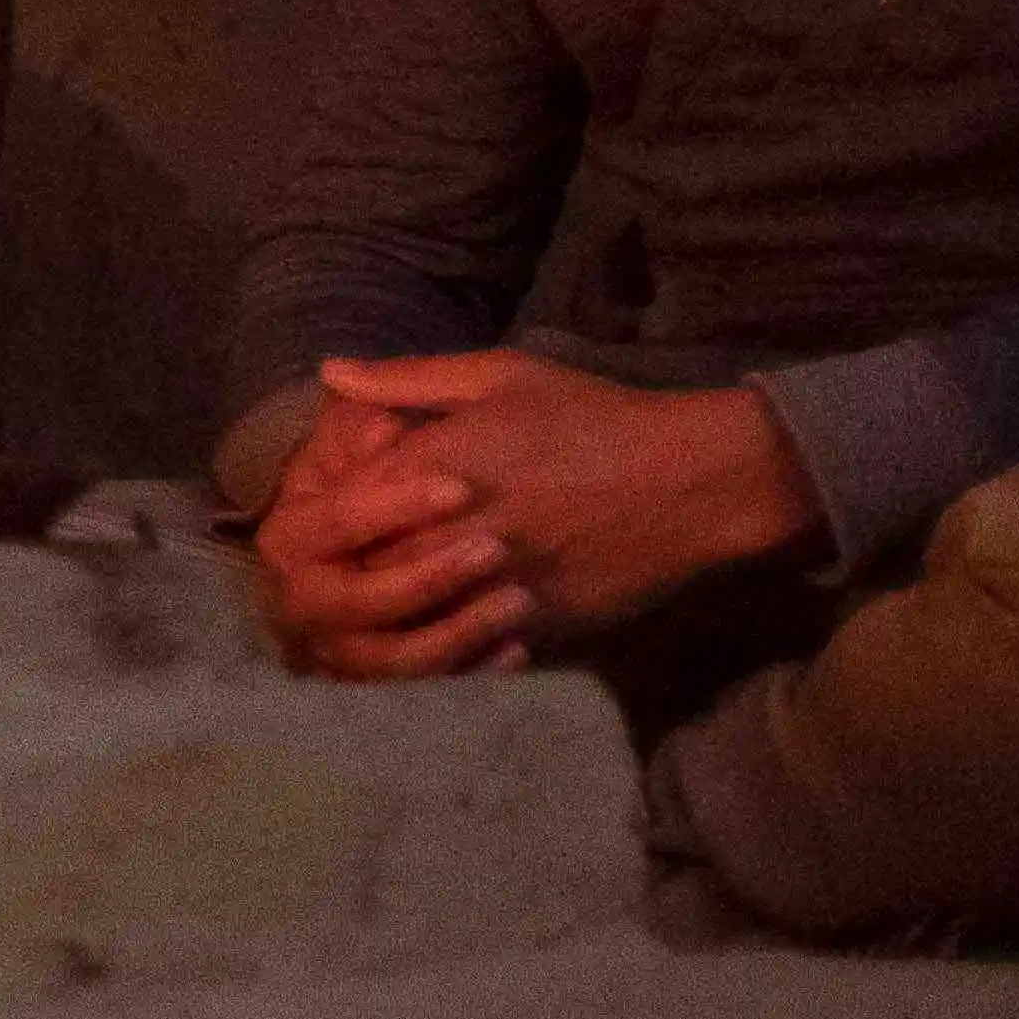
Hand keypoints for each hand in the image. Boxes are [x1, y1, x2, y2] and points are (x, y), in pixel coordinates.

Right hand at [258, 385, 525, 680]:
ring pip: (380, 659)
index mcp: (309, 516)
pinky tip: (518, 649)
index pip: (329, 518)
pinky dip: (466, 677)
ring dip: (446, 634)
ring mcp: (350, 640)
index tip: (459, 488)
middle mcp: (314, 583)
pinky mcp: (395, 679)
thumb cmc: (514, 443)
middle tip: (490, 551)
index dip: (387, 506)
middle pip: (338, 601)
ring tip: (516, 602)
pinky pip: (418, 696)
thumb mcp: (475, 394)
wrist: (592, 514)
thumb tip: (337, 372)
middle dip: (416, 580)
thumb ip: (404, 385)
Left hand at [314, 352, 819, 641]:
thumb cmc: (594, 416)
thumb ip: (408, 378)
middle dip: (349, 567)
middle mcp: (456, 526)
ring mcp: (495, 580)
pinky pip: (470, 646)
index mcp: (437, 463)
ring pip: (412, 613)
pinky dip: (449, 641)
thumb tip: (330, 372)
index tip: (332, 514)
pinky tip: (442, 629)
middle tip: (342, 568)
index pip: (342, 503)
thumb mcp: (500, 376)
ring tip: (385, 602)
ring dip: (393, 608)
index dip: (327, 513)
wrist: (691, 478)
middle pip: (366, 565)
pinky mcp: (537, 622)